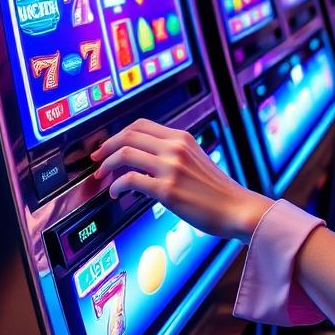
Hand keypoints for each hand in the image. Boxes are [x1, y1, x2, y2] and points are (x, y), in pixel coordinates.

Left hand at [91, 119, 272, 243]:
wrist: (236, 208)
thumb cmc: (218, 191)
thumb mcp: (197, 160)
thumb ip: (175, 155)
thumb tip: (147, 159)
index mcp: (182, 138)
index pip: (141, 125)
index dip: (118, 135)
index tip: (107, 146)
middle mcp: (176, 148)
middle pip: (129, 135)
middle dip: (106, 147)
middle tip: (97, 160)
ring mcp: (171, 167)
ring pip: (125, 153)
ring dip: (107, 165)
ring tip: (102, 177)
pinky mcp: (167, 190)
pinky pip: (130, 180)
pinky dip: (117, 186)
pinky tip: (116, 193)